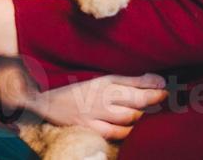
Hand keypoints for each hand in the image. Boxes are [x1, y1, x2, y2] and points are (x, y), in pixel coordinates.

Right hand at [21, 71, 166, 141]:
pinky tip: (131, 127)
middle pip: (136, 98)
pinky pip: (114, 132)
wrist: (37, 94)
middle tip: (164, 96)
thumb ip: (114, 71)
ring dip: (142, 114)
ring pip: (129, 116)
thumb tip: (146, 72)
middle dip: (153, 98)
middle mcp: (100, 94)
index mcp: (100, 76)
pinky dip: (126, 131)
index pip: (133, 79)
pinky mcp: (87, 126)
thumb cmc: (64, 79)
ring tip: (149, 111)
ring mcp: (94, 112)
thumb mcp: (89, 70)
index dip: (152, 82)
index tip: (165, 83)